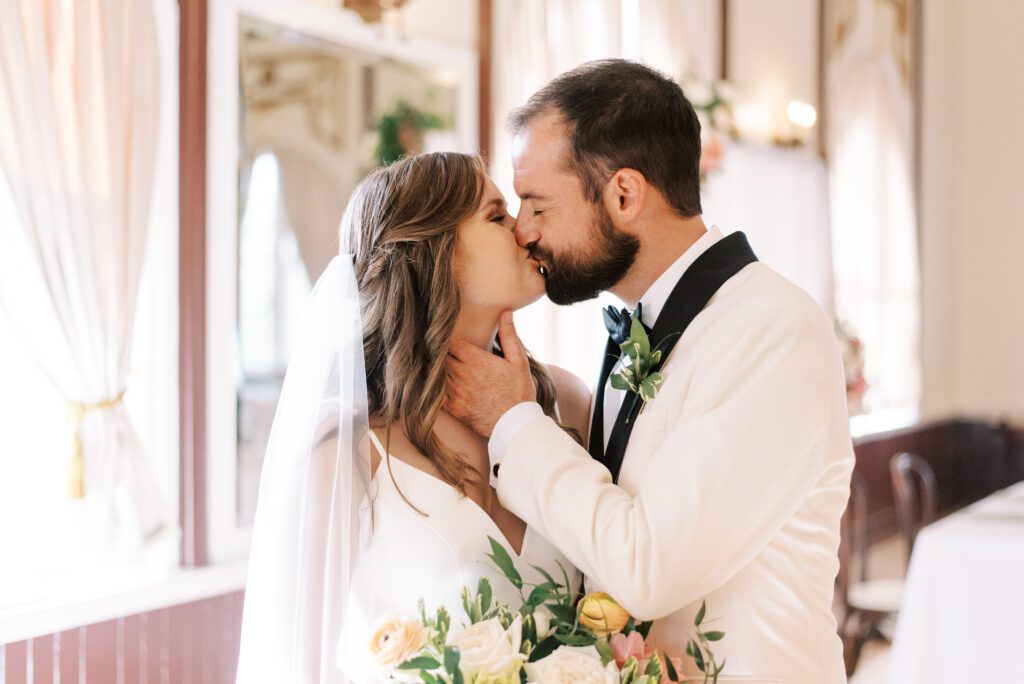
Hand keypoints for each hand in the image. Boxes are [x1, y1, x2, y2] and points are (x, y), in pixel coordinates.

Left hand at [446, 311, 535, 436]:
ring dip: (436, 368)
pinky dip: (434, 387)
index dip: (445, 337)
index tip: (444, 335)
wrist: (515, 423)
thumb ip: (508, 335)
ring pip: (437, 373)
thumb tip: (505, 312)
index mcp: (477, 360)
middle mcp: (463, 375)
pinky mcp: (453, 407)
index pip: (450, 342)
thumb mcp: (518, 361)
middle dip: (439, 351)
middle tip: (435, 346)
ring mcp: (456, 392)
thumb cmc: (519, 391)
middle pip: (441, 356)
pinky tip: (436, 383)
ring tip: (434, 362)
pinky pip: (436, 393)